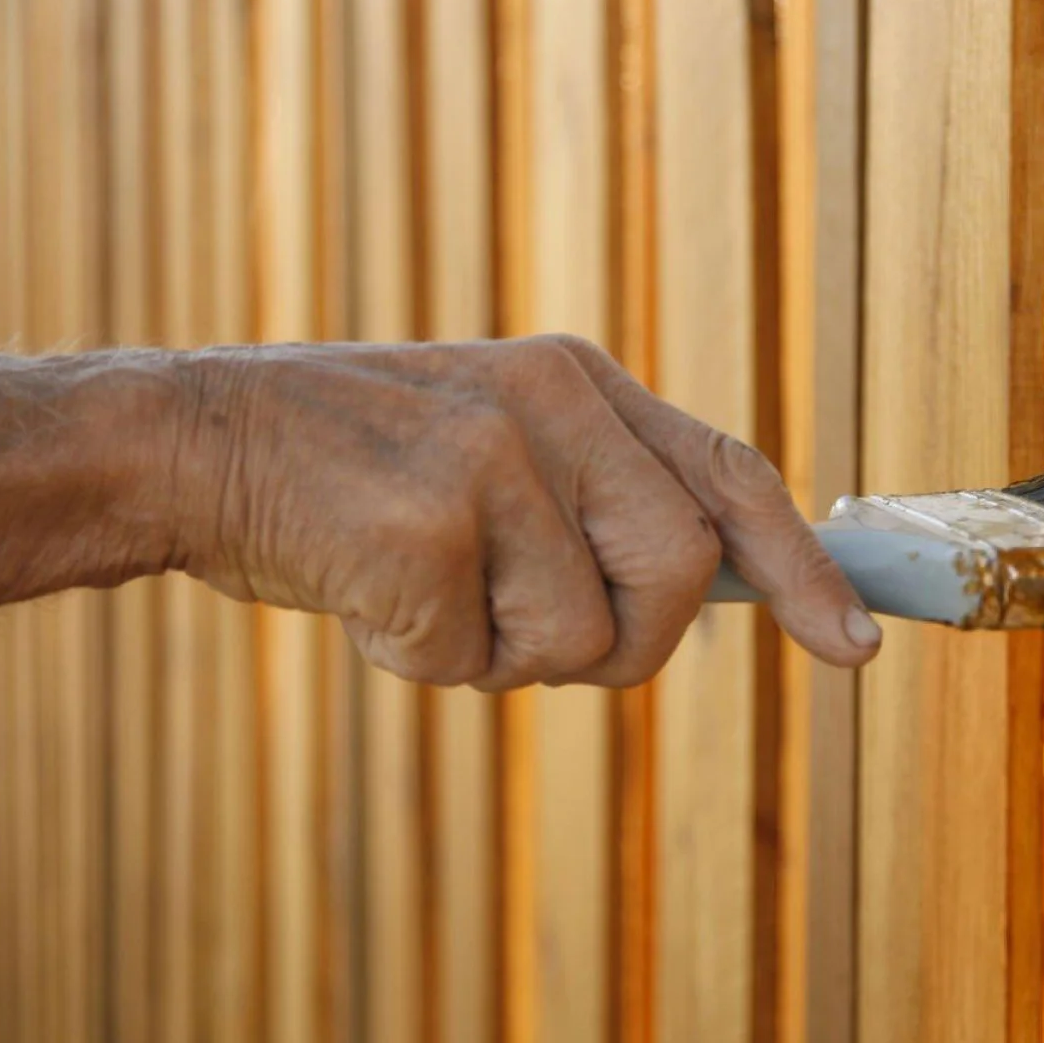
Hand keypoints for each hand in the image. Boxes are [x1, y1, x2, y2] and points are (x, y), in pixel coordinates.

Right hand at [164, 335, 881, 688]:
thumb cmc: (344, 469)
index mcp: (578, 379)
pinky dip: (414, 662)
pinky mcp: (426, 525)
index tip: (854, 650)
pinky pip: (469, 663)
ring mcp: (491, 457)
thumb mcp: (489, 443)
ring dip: (501, 657)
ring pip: (582, 641)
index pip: (730, 473)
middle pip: (682, 577)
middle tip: (522, 635)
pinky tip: (360, 592)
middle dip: (623, 646)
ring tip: (419, 590)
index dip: (800, 569)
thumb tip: (706, 590)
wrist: (190, 441)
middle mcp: (552, 402)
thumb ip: (592, 497)